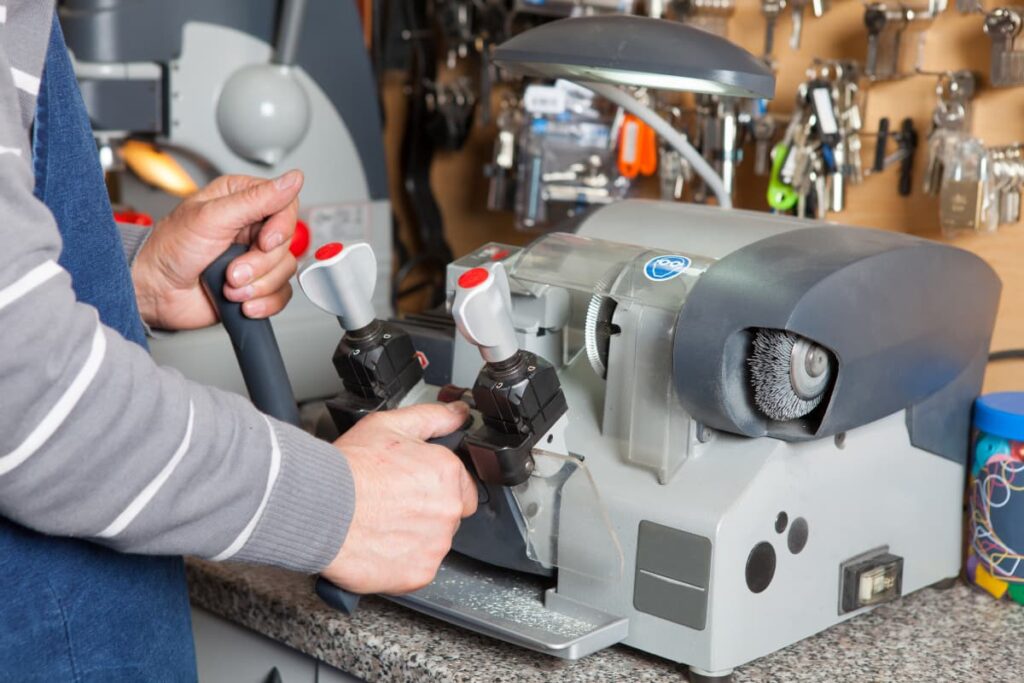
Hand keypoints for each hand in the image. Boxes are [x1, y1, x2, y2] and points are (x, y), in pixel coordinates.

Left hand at [131, 171, 303, 330]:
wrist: (156, 291)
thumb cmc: (170, 249)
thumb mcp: (213, 216)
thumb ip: (257, 199)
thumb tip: (293, 179)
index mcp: (243, 200)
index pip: (286, 207)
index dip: (281, 228)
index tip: (263, 242)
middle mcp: (252, 228)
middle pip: (287, 244)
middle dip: (259, 264)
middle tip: (233, 269)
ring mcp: (255, 258)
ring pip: (285, 272)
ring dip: (257, 285)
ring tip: (229, 285)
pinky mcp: (256, 284)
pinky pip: (281, 295)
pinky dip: (263, 303)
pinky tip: (242, 301)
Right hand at [323, 402, 477, 594]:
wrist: (320, 508)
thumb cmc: (350, 468)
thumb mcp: (391, 425)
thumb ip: (433, 417)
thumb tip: (459, 413)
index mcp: (448, 474)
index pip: (461, 486)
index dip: (435, 486)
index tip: (412, 488)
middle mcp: (449, 510)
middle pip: (448, 515)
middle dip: (426, 511)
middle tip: (392, 504)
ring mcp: (436, 544)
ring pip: (433, 542)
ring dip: (414, 536)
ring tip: (381, 523)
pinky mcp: (419, 572)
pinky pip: (417, 568)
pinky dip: (401, 561)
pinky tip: (379, 544)